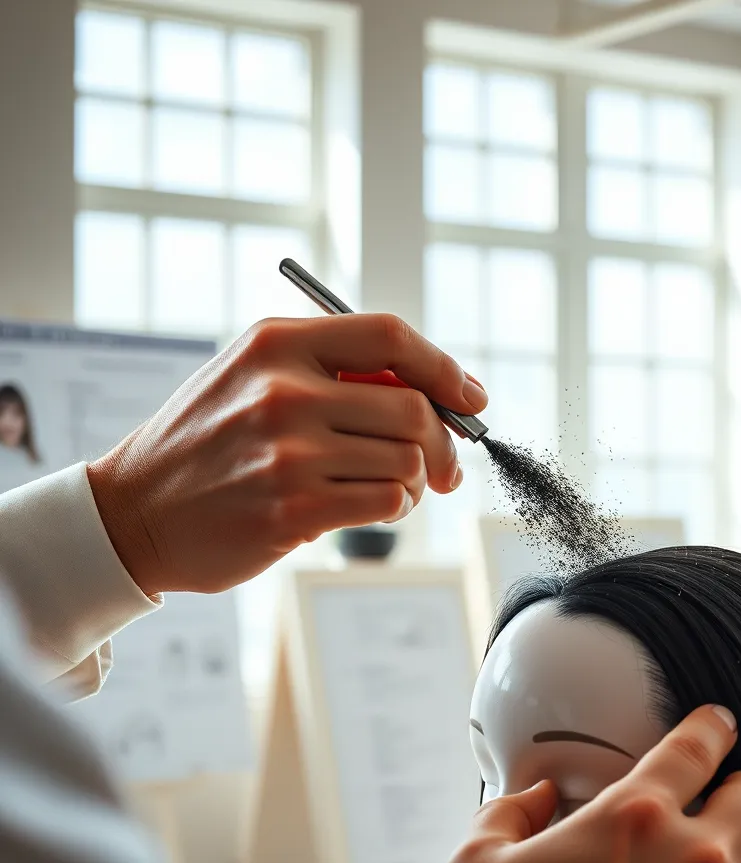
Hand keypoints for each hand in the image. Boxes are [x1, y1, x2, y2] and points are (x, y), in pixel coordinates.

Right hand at [86, 315, 486, 594]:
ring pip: (408, 460)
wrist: (134, 512)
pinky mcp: (293, 508)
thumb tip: (435, 393)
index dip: (444, 367)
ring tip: (390, 490)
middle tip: (443, 468)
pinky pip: (388, 501)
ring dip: (416, 482)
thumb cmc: (207, 444)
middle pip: (413, 406)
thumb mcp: (253, 378)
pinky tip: (374, 508)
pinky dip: (397, 508)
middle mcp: (284, 389)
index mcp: (276, 342)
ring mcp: (288, 450)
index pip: (390, 336)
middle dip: (444, 443)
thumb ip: (335, 373)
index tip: (471, 397)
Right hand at [444, 705, 740, 862]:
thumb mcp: (478, 862)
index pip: (698, 747)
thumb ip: (510, 811)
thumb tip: (539, 798)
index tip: (716, 724)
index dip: (712, 727)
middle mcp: (691, 858)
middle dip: (740, 788)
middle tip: (718, 796)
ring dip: (739, 860)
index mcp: (633, 816)